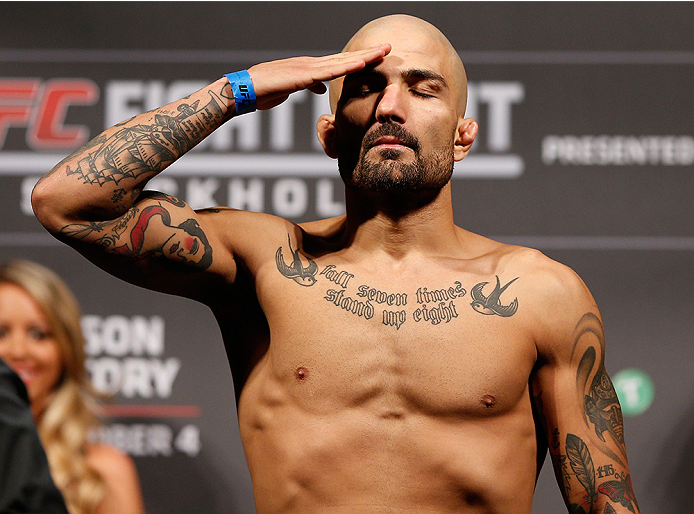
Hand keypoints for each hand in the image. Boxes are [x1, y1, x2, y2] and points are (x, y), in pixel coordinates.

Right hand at [247, 44, 390, 109]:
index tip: (377, 57)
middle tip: (388, 48)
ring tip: (383, 51)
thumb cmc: (265, 91)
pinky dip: (348, 66)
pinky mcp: (303, 75)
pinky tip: (363, 63)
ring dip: (364, 56)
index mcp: (310, 69)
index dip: (359, 59)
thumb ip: (309, 86)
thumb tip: (322, 88)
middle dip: (368, 53)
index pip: (340, 63)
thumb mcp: (292, 90)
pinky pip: (330, 71)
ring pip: (342, 61)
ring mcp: (308, 67)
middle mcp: (311, 64)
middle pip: (345, 58)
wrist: (245, 89)